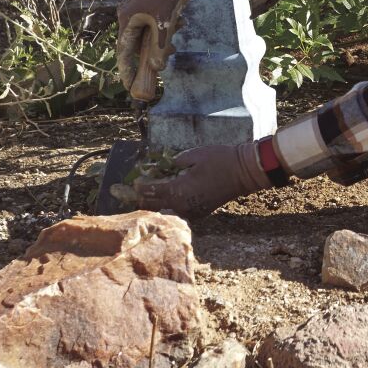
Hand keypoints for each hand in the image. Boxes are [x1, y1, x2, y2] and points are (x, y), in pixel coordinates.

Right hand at [115, 0, 239, 98]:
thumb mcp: (165, 25)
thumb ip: (159, 48)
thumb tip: (157, 68)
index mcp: (127, 20)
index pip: (124, 52)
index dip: (126, 70)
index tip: (128, 87)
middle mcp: (128, 15)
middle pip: (136, 44)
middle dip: (150, 55)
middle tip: (162, 64)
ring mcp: (137, 9)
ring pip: (147, 34)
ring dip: (161, 41)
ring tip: (175, 42)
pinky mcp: (147, 5)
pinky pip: (153, 24)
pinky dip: (164, 29)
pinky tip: (178, 22)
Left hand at [134, 141, 270, 215]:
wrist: (244, 173)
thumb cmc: (220, 159)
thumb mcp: (194, 154)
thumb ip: (174, 162)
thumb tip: (161, 167)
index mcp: (178, 191)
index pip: (149, 192)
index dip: (137, 186)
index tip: (129, 182)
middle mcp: (181, 206)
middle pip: (152, 206)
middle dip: (138, 199)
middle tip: (123, 194)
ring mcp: (191, 212)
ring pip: (164, 212)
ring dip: (151, 206)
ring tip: (140, 200)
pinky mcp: (199, 213)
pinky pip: (176, 213)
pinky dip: (166, 208)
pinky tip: (161, 203)